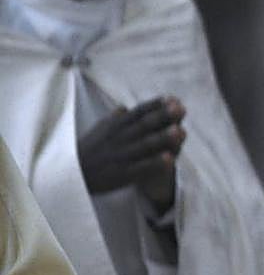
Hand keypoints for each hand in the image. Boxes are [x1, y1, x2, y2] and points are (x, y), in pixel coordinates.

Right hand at [78, 96, 185, 212]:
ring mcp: (121, 156)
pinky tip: (171, 159)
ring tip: (181, 131)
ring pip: (144, 146)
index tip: (173, 99)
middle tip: (181, 108)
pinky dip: (155, 163)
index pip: (138, 112)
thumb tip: (126, 107)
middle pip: (143, 126)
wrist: (70, 175)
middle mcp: (119, 138)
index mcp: (116, 126)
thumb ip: (115, 119)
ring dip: (162, 138)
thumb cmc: (90, 150)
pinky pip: (140, 168)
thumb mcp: (100, 130)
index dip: (155, 105)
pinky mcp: (122, 174)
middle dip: (162, 117)